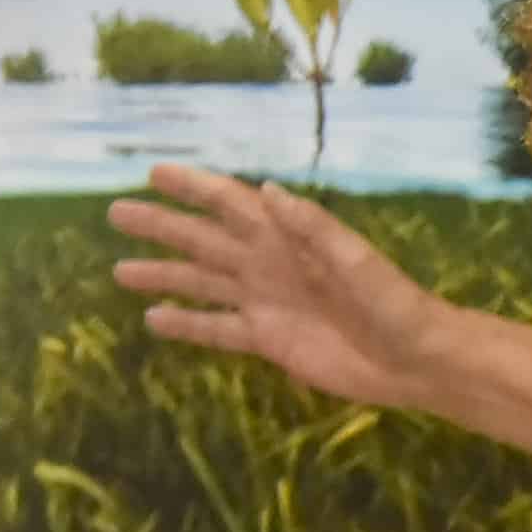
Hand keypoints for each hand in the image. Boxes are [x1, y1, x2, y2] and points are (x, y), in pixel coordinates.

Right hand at [109, 164, 449, 410]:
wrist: (415, 358)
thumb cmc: (394, 302)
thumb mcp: (357, 259)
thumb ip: (312, 227)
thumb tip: (263, 190)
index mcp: (287, 237)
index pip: (229, 205)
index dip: (193, 188)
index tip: (153, 173)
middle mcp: (268, 265)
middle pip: (203, 240)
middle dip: (162, 226)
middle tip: (116, 212)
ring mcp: (266, 303)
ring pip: (202, 283)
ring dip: (163, 276)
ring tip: (118, 271)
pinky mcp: (269, 341)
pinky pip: (218, 330)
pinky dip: (186, 325)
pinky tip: (154, 320)